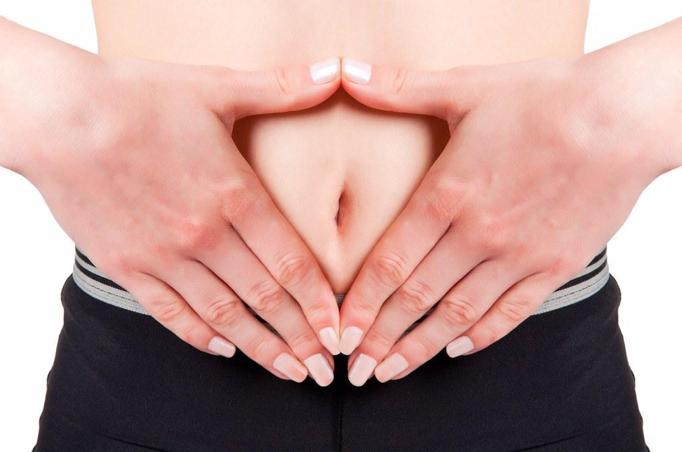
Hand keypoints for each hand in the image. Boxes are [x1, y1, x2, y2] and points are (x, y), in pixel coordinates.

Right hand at [13, 50, 343, 384]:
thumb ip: (279, 88)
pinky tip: (223, 349)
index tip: (338, 330)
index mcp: (233, 194)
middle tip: (323, 368)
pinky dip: (199, 335)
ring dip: (259, 347)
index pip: (291, 264)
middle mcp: (204, 234)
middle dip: (300, 338)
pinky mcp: (128, 266)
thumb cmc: (136, 99)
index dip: (320, 304)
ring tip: (287, 371)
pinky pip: (170, 313)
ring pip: (223, 315)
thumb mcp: (214, 87)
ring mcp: (163, 256)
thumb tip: (332, 72)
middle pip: (265, 298)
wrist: (58, 116)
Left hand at [337, 55, 670, 384]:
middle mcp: (477, 234)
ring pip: (458, 315)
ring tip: (392, 371)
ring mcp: (517, 256)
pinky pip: (511, 313)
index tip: (340, 332)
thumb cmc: (545, 98)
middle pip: (417, 298)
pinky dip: (481, 336)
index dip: (361, 303)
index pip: (390, 263)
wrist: (623, 117)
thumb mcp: (467, 86)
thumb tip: (348, 72)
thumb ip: (401, 88)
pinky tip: (457, 349)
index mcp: (448, 194)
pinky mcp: (553, 266)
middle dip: (381, 337)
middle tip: (356, 368)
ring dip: (421, 347)